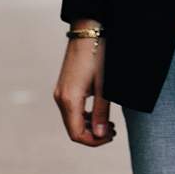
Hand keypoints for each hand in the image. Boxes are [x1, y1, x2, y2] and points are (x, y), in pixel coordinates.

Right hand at [53, 24, 115, 146]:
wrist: (89, 32)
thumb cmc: (100, 56)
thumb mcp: (105, 88)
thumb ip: (101, 113)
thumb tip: (100, 135)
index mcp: (69, 100)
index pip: (77, 135)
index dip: (95, 141)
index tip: (112, 136)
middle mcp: (60, 98)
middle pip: (73, 129)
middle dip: (94, 135)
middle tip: (114, 131)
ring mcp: (60, 92)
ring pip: (72, 121)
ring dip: (90, 126)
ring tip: (110, 123)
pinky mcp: (64, 87)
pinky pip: (71, 110)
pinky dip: (84, 116)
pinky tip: (99, 112)